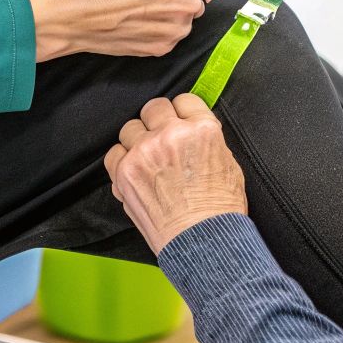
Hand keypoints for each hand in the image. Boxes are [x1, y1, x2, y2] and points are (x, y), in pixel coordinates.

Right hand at [24, 0, 222, 62]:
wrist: (73, 15)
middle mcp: (187, 2)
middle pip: (199, 3)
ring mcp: (176, 28)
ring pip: (184, 22)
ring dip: (170, 17)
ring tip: (138, 9)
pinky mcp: (163, 48)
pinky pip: (169, 38)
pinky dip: (158, 32)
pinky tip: (134, 23)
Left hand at [102, 93, 247, 254]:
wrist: (203, 242)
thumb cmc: (220, 209)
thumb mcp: (229, 164)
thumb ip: (207, 141)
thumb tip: (192, 131)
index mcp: (202, 129)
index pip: (185, 100)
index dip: (183, 113)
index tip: (180, 122)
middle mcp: (170, 134)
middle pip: (154, 107)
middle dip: (158, 121)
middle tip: (162, 139)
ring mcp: (144, 152)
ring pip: (130, 128)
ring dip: (138, 141)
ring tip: (148, 160)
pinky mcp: (124, 172)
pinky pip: (113, 153)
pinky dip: (122, 161)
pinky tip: (135, 172)